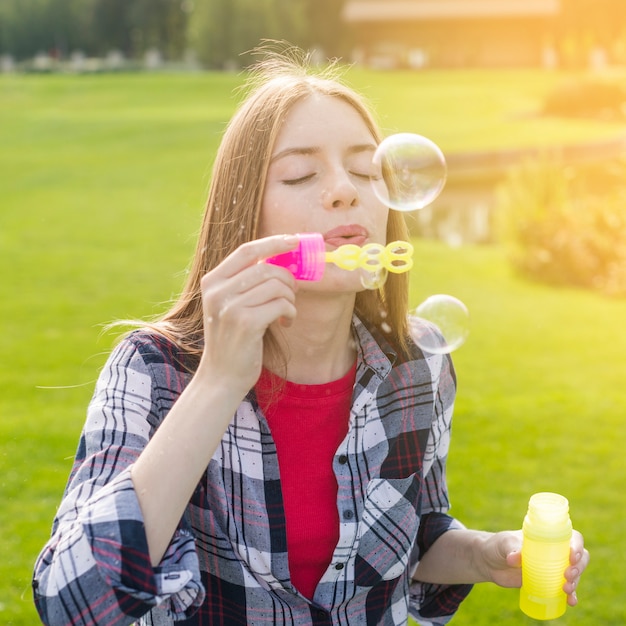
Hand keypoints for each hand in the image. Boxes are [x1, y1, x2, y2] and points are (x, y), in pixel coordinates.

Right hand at [197, 234, 298, 391]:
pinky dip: (290, 312)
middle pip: (266, 268)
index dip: (273, 242)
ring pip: (277, 286)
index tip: (294, 240)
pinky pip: (281, 304)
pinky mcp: (246, 323)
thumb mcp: (230, 305)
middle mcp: (218, 291)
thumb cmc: (233, 339)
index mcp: (212, 281)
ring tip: (286, 312)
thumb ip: (246, 282)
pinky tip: (285, 322)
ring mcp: (230, 307)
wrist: (221, 376)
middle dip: (288, 279)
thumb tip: (281, 258)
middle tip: (294, 292)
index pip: (246, 251)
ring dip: (290, 299)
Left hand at [489, 530, 588, 606]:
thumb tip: (514, 559)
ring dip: (576, 582)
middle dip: (579, 567)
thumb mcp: (504, 543)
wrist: (490, 563)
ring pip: (575, 575)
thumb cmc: (499, 545)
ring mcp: (553, 569)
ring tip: (566, 589)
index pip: (571, 537)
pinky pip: (566, 591)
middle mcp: (555, 552)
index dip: (577, 545)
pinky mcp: (548, 583)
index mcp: (548, 537)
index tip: (572, 555)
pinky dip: (571, 596)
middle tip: (567, 575)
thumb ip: (510, 548)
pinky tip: (570, 602)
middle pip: (579, 558)